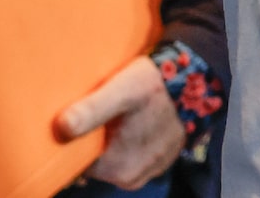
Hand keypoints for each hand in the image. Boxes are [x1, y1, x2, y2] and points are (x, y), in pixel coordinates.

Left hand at [57, 55, 184, 187]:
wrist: (198, 79)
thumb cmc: (155, 84)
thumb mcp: (121, 89)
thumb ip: (91, 110)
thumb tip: (61, 128)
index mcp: (117, 168)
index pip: (78, 162)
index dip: (74, 141)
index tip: (78, 118)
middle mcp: (131, 179)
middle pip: (97, 162)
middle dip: (94, 140)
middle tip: (100, 111)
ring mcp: (148, 173)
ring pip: (115, 159)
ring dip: (113, 141)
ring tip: (118, 113)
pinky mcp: (160, 163)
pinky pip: (133, 156)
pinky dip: (130, 141)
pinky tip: (134, 120)